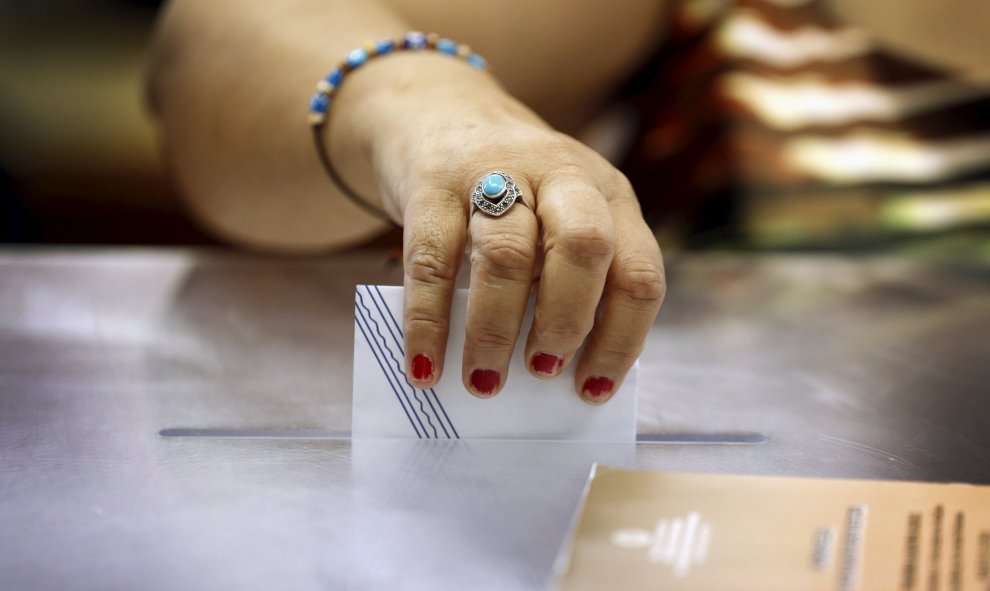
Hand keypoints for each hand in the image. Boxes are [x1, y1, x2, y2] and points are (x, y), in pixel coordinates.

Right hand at [333, 52, 665, 402]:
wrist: (437, 110)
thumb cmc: (510, 193)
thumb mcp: (558, 217)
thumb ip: (566, 278)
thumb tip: (553, 372)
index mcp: (608, 196)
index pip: (638, 271)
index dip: (622, 340)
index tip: (590, 390)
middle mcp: (563, 175)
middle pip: (584, 247)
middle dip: (567, 321)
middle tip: (542, 370)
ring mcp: (496, 171)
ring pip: (507, 253)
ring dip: (496, 329)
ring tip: (485, 381)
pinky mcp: (433, 180)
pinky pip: (432, 260)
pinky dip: (428, 322)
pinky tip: (425, 365)